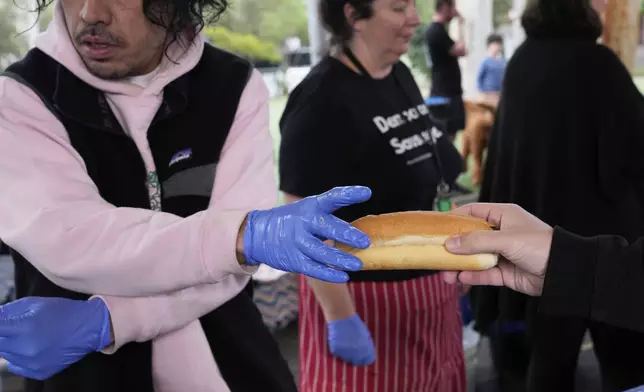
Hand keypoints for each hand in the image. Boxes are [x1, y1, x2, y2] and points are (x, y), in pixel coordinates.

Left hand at [0, 297, 111, 379]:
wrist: (89, 327)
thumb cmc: (63, 312)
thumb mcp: (35, 303)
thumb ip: (9, 311)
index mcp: (25, 326)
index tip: (1, 324)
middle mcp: (27, 348)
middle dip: (3, 335)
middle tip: (14, 329)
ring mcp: (33, 363)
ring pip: (6, 356)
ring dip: (11, 346)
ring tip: (28, 336)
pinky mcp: (39, 372)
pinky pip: (17, 366)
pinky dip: (20, 357)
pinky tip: (33, 347)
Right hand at [244, 186, 371, 282]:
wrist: (257, 234)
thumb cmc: (291, 221)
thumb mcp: (306, 210)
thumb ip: (328, 214)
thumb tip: (358, 227)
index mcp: (310, 207)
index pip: (331, 197)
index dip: (349, 194)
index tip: (366, 192)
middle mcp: (304, 223)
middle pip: (327, 227)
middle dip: (347, 234)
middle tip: (365, 242)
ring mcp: (298, 242)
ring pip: (322, 252)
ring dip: (341, 259)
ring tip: (358, 264)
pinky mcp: (294, 260)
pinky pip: (314, 268)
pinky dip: (329, 274)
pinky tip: (343, 276)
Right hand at [327, 314, 375, 365]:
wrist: (341, 317)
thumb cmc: (354, 324)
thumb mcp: (365, 335)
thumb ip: (367, 346)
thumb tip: (368, 355)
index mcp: (366, 349)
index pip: (367, 361)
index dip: (365, 359)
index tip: (362, 356)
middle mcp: (356, 353)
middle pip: (356, 362)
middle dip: (355, 358)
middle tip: (352, 350)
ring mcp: (345, 353)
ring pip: (346, 359)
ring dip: (346, 355)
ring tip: (345, 344)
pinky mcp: (336, 351)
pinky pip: (338, 355)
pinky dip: (338, 351)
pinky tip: (339, 342)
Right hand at [441, 203, 553, 295]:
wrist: (564, 273)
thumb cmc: (538, 246)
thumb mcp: (506, 239)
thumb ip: (477, 242)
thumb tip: (449, 243)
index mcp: (502, 216)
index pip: (473, 212)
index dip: (454, 218)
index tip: (436, 227)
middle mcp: (500, 233)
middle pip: (469, 238)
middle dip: (453, 248)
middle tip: (437, 256)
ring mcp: (502, 254)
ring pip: (474, 259)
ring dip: (459, 266)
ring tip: (446, 276)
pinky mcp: (505, 273)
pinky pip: (483, 274)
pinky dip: (472, 277)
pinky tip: (462, 280)